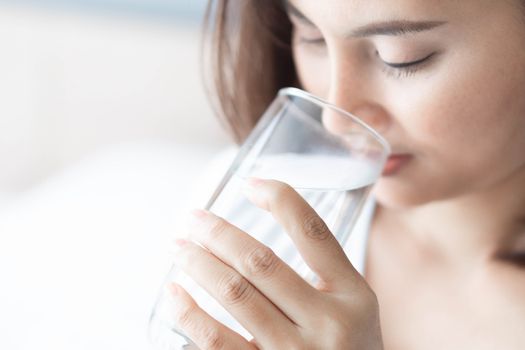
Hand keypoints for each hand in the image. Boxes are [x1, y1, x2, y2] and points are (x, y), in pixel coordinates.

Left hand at [170, 178, 382, 349]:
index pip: (314, 232)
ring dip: (198, 264)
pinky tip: (174, 296)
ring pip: (236, 295)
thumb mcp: (355, 311)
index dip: (280, 199)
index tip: (250, 183)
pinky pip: (217, 343)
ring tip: (178, 247)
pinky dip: (189, 315)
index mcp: (353, 296)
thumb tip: (260, 240)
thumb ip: (322, 277)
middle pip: (261, 262)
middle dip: (218, 233)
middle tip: (192, 219)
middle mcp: (328, 323)